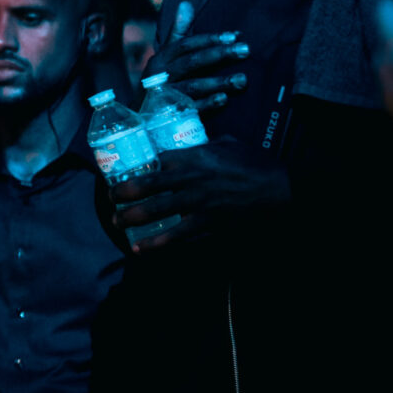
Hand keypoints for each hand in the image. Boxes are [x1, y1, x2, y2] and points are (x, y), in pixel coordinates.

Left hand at [108, 143, 288, 250]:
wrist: (282, 190)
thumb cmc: (257, 164)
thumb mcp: (230, 144)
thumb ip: (207, 144)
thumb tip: (194, 143)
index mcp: (194, 157)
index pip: (154, 161)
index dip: (135, 168)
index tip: (122, 174)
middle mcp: (191, 179)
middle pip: (146, 186)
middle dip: (122, 194)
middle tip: (110, 200)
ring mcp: (198, 203)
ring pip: (156, 211)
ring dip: (132, 219)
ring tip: (117, 223)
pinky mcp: (209, 225)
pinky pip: (177, 236)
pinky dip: (157, 244)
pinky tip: (141, 250)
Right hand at [148, 2, 246, 112]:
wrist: (141, 117)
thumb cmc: (160, 80)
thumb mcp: (166, 56)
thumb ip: (178, 31)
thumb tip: (186, 3)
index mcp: (161, 59)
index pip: (187, 44)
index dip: (210, 39)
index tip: (234, 36)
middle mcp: (161, 75)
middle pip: (192, 62)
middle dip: (220, 55)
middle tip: (246, 50)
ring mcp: (165, 96)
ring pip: (193, 86)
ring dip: (219, 82)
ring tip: (243, 79)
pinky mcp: (170, 115)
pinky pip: (190, 109)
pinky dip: (207, 104)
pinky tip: (224, 99)